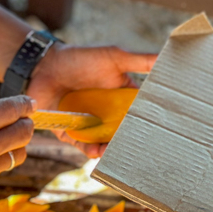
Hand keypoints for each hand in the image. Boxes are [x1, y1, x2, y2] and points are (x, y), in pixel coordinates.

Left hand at [26, 43, 156, 157]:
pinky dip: (92, 151)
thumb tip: (167, 59)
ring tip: (121, 155)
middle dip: (133, 141)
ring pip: (106, 143)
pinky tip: (99, 152)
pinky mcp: (71, 132)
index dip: (150, 122)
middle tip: (146, 150)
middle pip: (124, 133)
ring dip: (114, 150)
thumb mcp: (115, 56)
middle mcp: (106, 114)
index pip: (139, 114)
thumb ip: (141, 61)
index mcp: (119, 98)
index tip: (164, 131)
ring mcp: (89, 124)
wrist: (45, 64)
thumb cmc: (81, 58)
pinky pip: (83, 146)